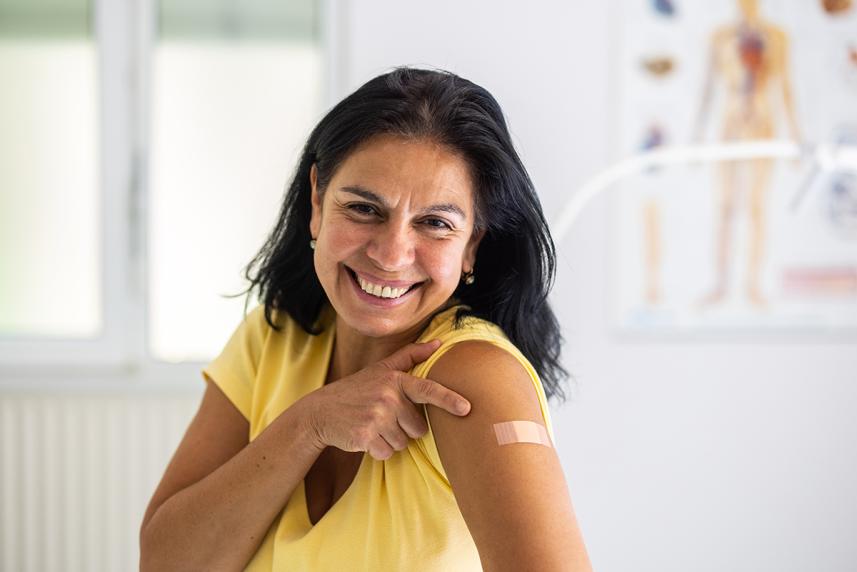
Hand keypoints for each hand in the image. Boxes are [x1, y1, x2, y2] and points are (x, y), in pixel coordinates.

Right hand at [303, 340, 470, 459]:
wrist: (321, 412)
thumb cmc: (357, 390)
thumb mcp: (381, 369)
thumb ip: (411, 355)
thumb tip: (439, 343)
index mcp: (394, 380)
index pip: (427, 390)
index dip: (449, 400)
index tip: (467, 408)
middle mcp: (387, 397)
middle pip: (418, 428)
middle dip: (405, 428)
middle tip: (384, 418)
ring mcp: (376, 417)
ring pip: (403, 443)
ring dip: (391, 440)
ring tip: (373, 426)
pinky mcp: (365, 436)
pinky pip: (387, 453)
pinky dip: (379, 450)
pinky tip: (366, 437)